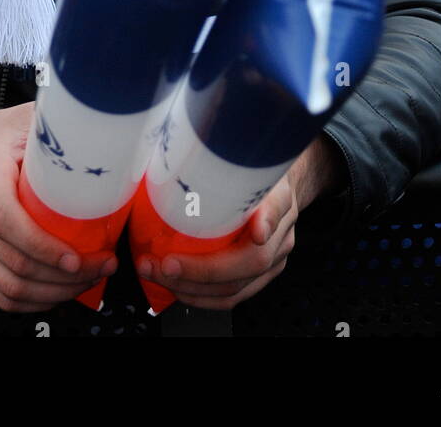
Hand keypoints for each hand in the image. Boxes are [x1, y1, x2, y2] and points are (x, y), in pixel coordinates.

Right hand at [0, 105, 116, 313]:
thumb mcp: (17, 120)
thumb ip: (54, 123)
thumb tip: (100, 127)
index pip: (8, 222)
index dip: (45, 247)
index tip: (79, 256)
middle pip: (15, 264)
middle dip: (65, 276)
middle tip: (101, 266)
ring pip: (8, 288)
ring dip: (54, 293)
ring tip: (87, 279)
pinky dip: (30, 302)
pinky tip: (55, 292)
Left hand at [135, 136, 339, 311]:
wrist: (282, 182)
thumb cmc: (254, 166)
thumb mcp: (243, 152)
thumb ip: (223, 150)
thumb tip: (178, 143)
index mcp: (279, 194)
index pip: (276, 207)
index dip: (266, 220)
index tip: (256, 230)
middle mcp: (281, 231)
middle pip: (252, 261)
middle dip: (202, 270)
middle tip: (165, 262)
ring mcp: (275, 257)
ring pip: (239, 287)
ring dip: (193, 289)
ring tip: (159, 275)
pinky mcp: (262, 275)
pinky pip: (234, 295)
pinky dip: (201, 297)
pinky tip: (176, 288)